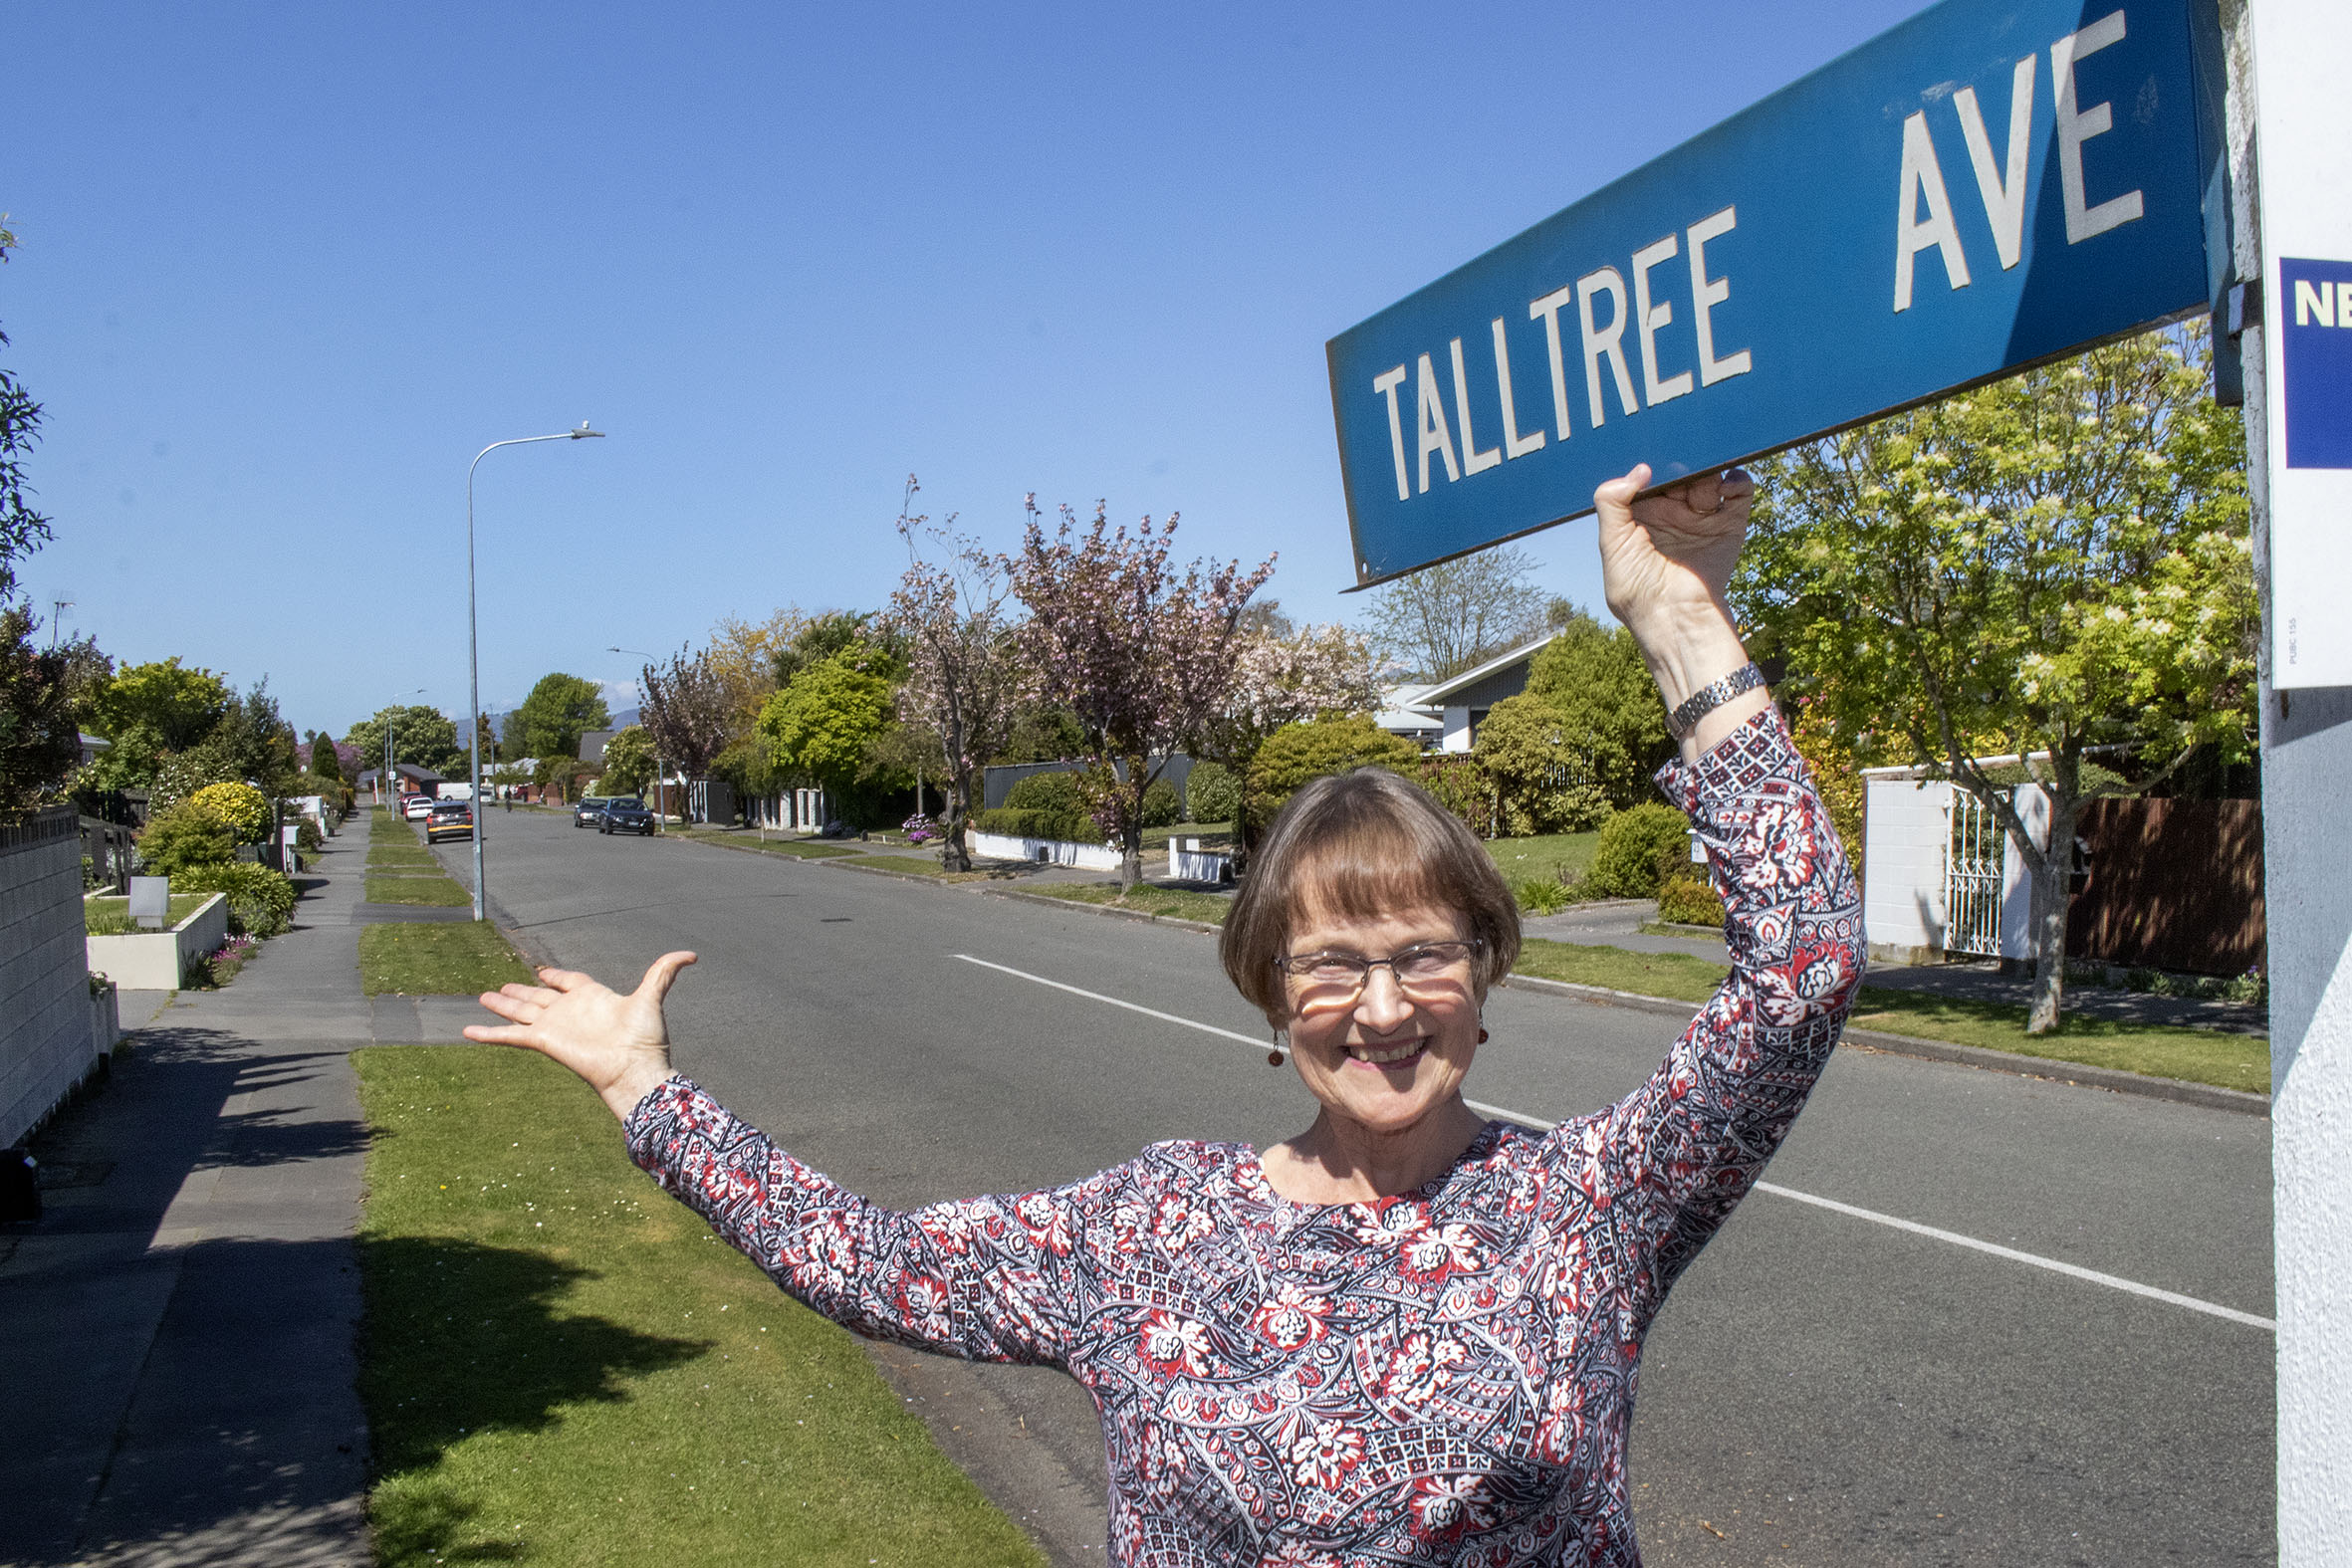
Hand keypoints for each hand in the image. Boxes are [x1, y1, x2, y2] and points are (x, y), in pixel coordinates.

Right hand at [464, 952, 697, 1120]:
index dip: (557, 975)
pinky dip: (489, 1033)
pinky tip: (468, 1030)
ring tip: (483, 997)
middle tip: (502, 987)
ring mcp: (555, 1026)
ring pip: (522, 1011)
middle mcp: (571, 1011)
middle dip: (521, 991)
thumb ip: (665, 971)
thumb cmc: (645, 1039)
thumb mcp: (652, 997)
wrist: (633, 1070)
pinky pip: (511, 1035)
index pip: (570, 981)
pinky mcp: (544, 1041)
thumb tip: (693, 953)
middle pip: (539, 996)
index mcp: (593, 997)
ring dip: (502, 1005)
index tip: (543, 971)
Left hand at [1594, 463, 1751, 634]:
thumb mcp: (1613, 544)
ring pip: (1709, 475)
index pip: (1649, 476)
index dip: (1651, 468)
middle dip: (1681, 469)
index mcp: (1644, 514)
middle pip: (1682, 470)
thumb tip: (1639, 470)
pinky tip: (1724, 489)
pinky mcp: (1730, 523)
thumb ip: (1611, 503)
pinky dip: (1737, 480)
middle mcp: (1674, 511)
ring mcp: (1702, 516)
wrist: (1676, 617)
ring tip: (1698, 498)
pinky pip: (1740, 489)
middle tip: (1679, 480)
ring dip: (1706, 476)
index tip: (1652, 468)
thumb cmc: (1637, 590)